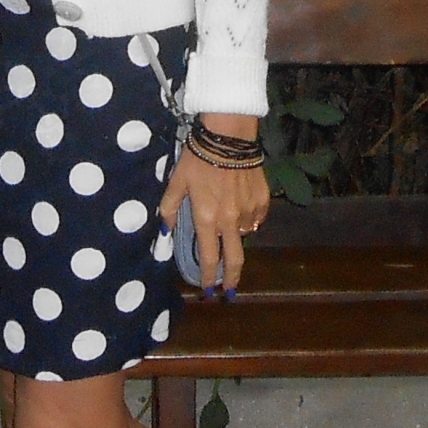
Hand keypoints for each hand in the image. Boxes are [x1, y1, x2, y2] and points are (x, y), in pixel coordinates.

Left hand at [158, 113, 269, 293]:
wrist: (228, 136)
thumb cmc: (198, 158)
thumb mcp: (176, 182)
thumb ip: (169, 209)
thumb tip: (163, 232)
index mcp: (207, 219)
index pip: (208, 258)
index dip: (207, 277)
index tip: (207, 290)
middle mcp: (230, 221)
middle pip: (235, 259)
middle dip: (231, 278)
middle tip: (229, 289)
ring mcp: (250, 212)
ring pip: (245, 235)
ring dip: (236, 236)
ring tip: (227, 222)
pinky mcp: (263, 200)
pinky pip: (257, 218)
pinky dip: (249, 219)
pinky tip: (242, 208)